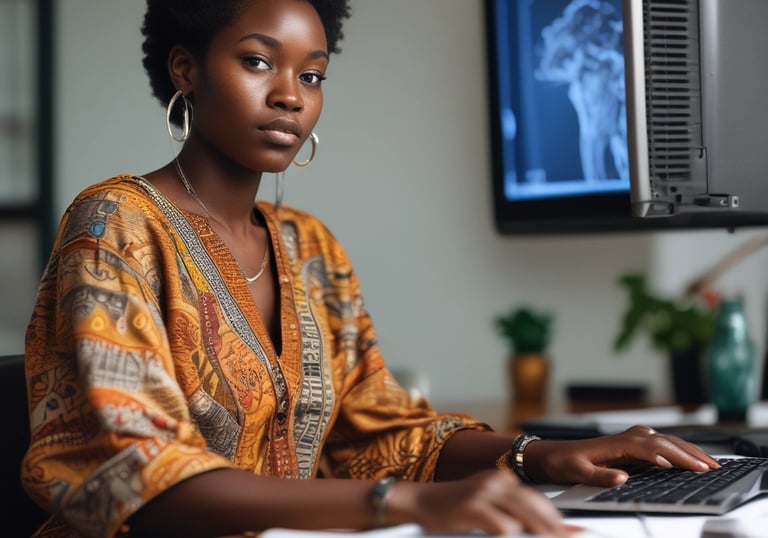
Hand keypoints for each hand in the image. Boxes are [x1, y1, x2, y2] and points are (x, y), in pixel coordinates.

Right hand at [388, 470, 576, 536]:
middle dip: (554, 528)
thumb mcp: (485, 505)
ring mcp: (484, 492)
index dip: (556, 519)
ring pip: (524, 516)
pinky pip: (503, 526)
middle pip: (536, 507)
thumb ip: (512, 512)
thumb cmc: (452, 509)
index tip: (573, 533)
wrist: (419, 502)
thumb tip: (543, 528)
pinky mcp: (473, 506)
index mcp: (502, 479)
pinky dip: (513, 536)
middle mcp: (496, 481)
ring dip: (539, 533)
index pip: (538, 499)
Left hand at [525, 425, 720, 486]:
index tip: (695, 468)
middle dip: (690, 453)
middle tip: (713, 467)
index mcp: (617, 443)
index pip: (654, 449)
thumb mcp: (577, 472)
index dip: (676, 458)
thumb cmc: (562, 462)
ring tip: (707, 461)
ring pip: (663, 440)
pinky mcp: (626, 443)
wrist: (548, 454)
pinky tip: (683, 454)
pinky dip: (674, 447)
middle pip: (664, 442)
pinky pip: (656, 442)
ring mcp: (626, 439)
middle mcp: (625, 437)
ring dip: (686, 448)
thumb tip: (623, 478)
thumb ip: (600, 477)